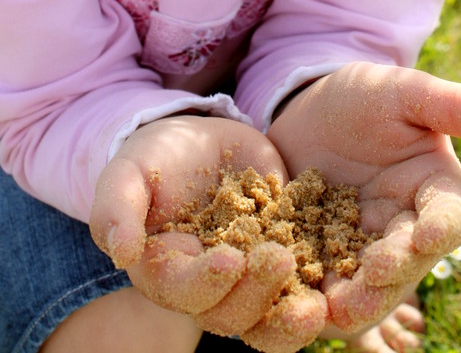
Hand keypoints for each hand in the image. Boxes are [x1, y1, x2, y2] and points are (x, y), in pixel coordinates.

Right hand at [90, 115, 327, 346]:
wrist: (199, 142)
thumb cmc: (153, 160)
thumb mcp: (128, 173)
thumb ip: (115, 208)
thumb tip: (120, 251)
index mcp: (168, 274)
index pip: (185, 292)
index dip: (206, 282)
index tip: (229, 258)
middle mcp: (210, 290)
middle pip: (233, 314)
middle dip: (257, 294)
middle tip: (280, 258)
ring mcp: (251, 280)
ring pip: (272, 318)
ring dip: (293, 318)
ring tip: (318, 306)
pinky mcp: (287, 257)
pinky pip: (307, 286)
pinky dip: (325, 289)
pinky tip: (344, 276)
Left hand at [267, 62, 460, 333]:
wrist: (305, 108)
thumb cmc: (365, 96)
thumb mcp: (405, 92)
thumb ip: (457, 107)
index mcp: (435, 192)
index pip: (447, 217)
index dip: (439, 228)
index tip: (426, 236)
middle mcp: (404, 229)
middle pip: (407, 262)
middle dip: (392, 274)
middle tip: (373, 278)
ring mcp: (361, 247)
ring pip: (366, 285)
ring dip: (354, 300)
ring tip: (335, 309)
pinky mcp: (320, 256)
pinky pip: (319, 281)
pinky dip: (310, 294)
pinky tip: (294, 301)